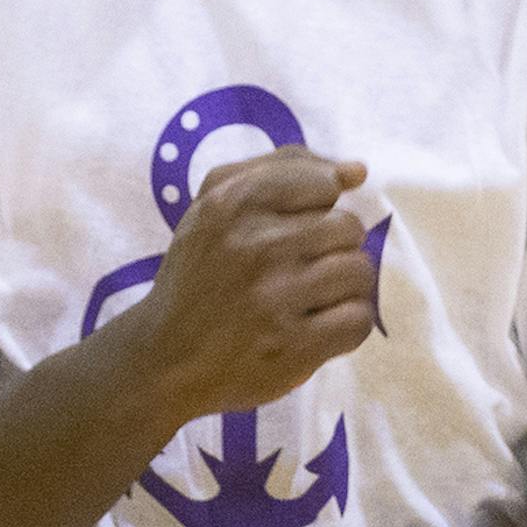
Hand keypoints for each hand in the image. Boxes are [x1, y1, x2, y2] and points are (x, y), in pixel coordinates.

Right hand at [135, 147, 375, 426]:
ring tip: (310, 299)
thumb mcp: (215, 205)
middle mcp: (255, 246)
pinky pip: (358, 320)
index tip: (292, 229)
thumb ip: (282, 168)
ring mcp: (276, 298)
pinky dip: (345, 327)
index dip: (316, 206)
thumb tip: (356, 171)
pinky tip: (317, 329)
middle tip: (299, 269)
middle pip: (348, 227)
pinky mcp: (294, 346)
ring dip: (343, 288)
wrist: (167, 357)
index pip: (322, 182)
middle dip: (332, 248)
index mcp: (232, 203)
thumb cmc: (199, 275)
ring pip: (360, 272)